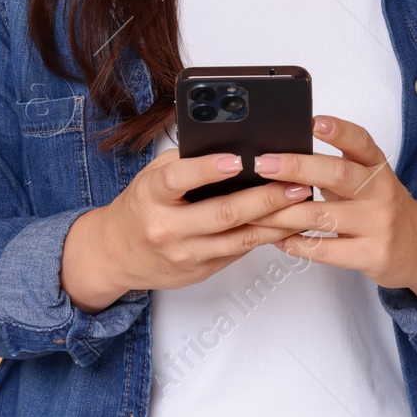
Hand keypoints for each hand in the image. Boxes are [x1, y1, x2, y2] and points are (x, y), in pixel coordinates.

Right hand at [60, 149, 310, 312]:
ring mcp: (186, 254)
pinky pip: (239, 252)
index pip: (179, 179)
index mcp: (152, 195)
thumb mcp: (152, 176)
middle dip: (264, 197)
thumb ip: (186, 161)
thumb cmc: (140, 206)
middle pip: (223, 213)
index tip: (238, 159)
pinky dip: (265, 236)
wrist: (115, 254)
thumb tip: (232, 146)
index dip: (208, 169)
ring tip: (300, 200)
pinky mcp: (201, 270)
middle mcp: (168, 228)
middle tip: (294, 182)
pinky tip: (285, 222)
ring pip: (239, 239)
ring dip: (275, 220)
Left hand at [245, 115, 416, 309]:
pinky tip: (277, 239)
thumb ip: (338, 168)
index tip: (314, 121)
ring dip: (283, 212)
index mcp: (378, 167)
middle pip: (337, 175)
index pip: (361, 142)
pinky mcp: (372, 255)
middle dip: (296, 168)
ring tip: (255, 209)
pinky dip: (297, 244)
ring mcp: (378, 224)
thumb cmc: (383, 209)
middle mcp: (380, 192)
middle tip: (264, 164)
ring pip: (323, 215)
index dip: (339, 130)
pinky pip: (326, 250)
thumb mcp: (371, 180)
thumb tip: (284, 155)